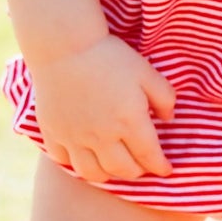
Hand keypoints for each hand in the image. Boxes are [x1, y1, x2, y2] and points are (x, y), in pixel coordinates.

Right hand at [25, 35, 174, 185]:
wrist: (65, 45)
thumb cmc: (110, 56)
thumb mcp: (146, 72)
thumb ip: (164, 97)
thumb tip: (169, 119)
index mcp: (129, 121)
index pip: (149, 156)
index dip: (160, 167)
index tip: (166, 169)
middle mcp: (102, 136)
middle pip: (122, 170)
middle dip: (137, 172)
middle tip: (142, 167)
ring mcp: (75, 137)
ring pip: (92, 173)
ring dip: (107, 174)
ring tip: (114, 166)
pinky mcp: (53, 132)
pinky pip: (64, 161)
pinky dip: (75, 164)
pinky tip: (83, 156)